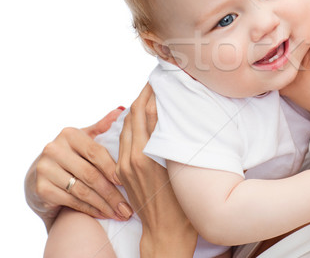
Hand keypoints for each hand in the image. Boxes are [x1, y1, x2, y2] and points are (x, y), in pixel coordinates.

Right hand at [24, 107, 131, 230]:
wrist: (39, 177)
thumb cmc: (71, 156)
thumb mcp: (85, 139)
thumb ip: (102, 127)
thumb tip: (124, 109)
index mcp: (69, 134)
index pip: (96, 152)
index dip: (113, 168)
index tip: (128, 181)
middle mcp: (54, 149)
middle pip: (91, 174)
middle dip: (112, 193)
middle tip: (128, 206)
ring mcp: (45, 168)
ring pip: (82, 190)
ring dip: (104, 204)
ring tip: (120, 212)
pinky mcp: (41, 188)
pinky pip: (72, 201)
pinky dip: (90, 209)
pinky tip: (104, 214)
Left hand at [117, 83, 196, 257]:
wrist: (165, 233)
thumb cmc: (183, 205)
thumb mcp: (183, 168)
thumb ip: (176, 140)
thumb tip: (176, 115)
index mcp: (149, 154)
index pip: (147, 112)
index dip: (152, 92)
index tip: (161, 78)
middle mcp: (133, 156)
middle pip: (134, 114)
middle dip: (143, 95)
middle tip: (156, 80)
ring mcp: (125, 164)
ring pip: (127, 125)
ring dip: (137, 107)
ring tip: (149, 94)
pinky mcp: (122, 171)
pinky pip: (125, 140)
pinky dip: (133, 124)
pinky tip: (142, 118)